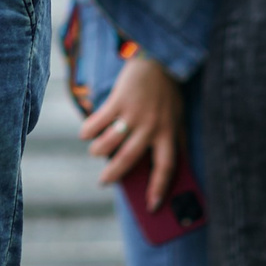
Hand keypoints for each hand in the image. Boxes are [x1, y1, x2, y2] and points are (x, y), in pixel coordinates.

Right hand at [80, 53, 185, 211]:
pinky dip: (88, 131)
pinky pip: (98, 122)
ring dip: (98, 152)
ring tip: (96, 153)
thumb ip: (177, 140)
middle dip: (114, 175)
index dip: (159, 189)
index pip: (166, 168)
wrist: (158, 59)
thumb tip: (180, 168)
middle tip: (102, 183)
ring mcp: (133, 113)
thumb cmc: (167, 92)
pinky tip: (86, 134)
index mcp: (168, 133)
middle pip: (129, 159)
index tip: (152, 207)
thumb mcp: (178, 116)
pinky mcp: (118, 100)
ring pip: (109, 143)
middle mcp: (151, 126)